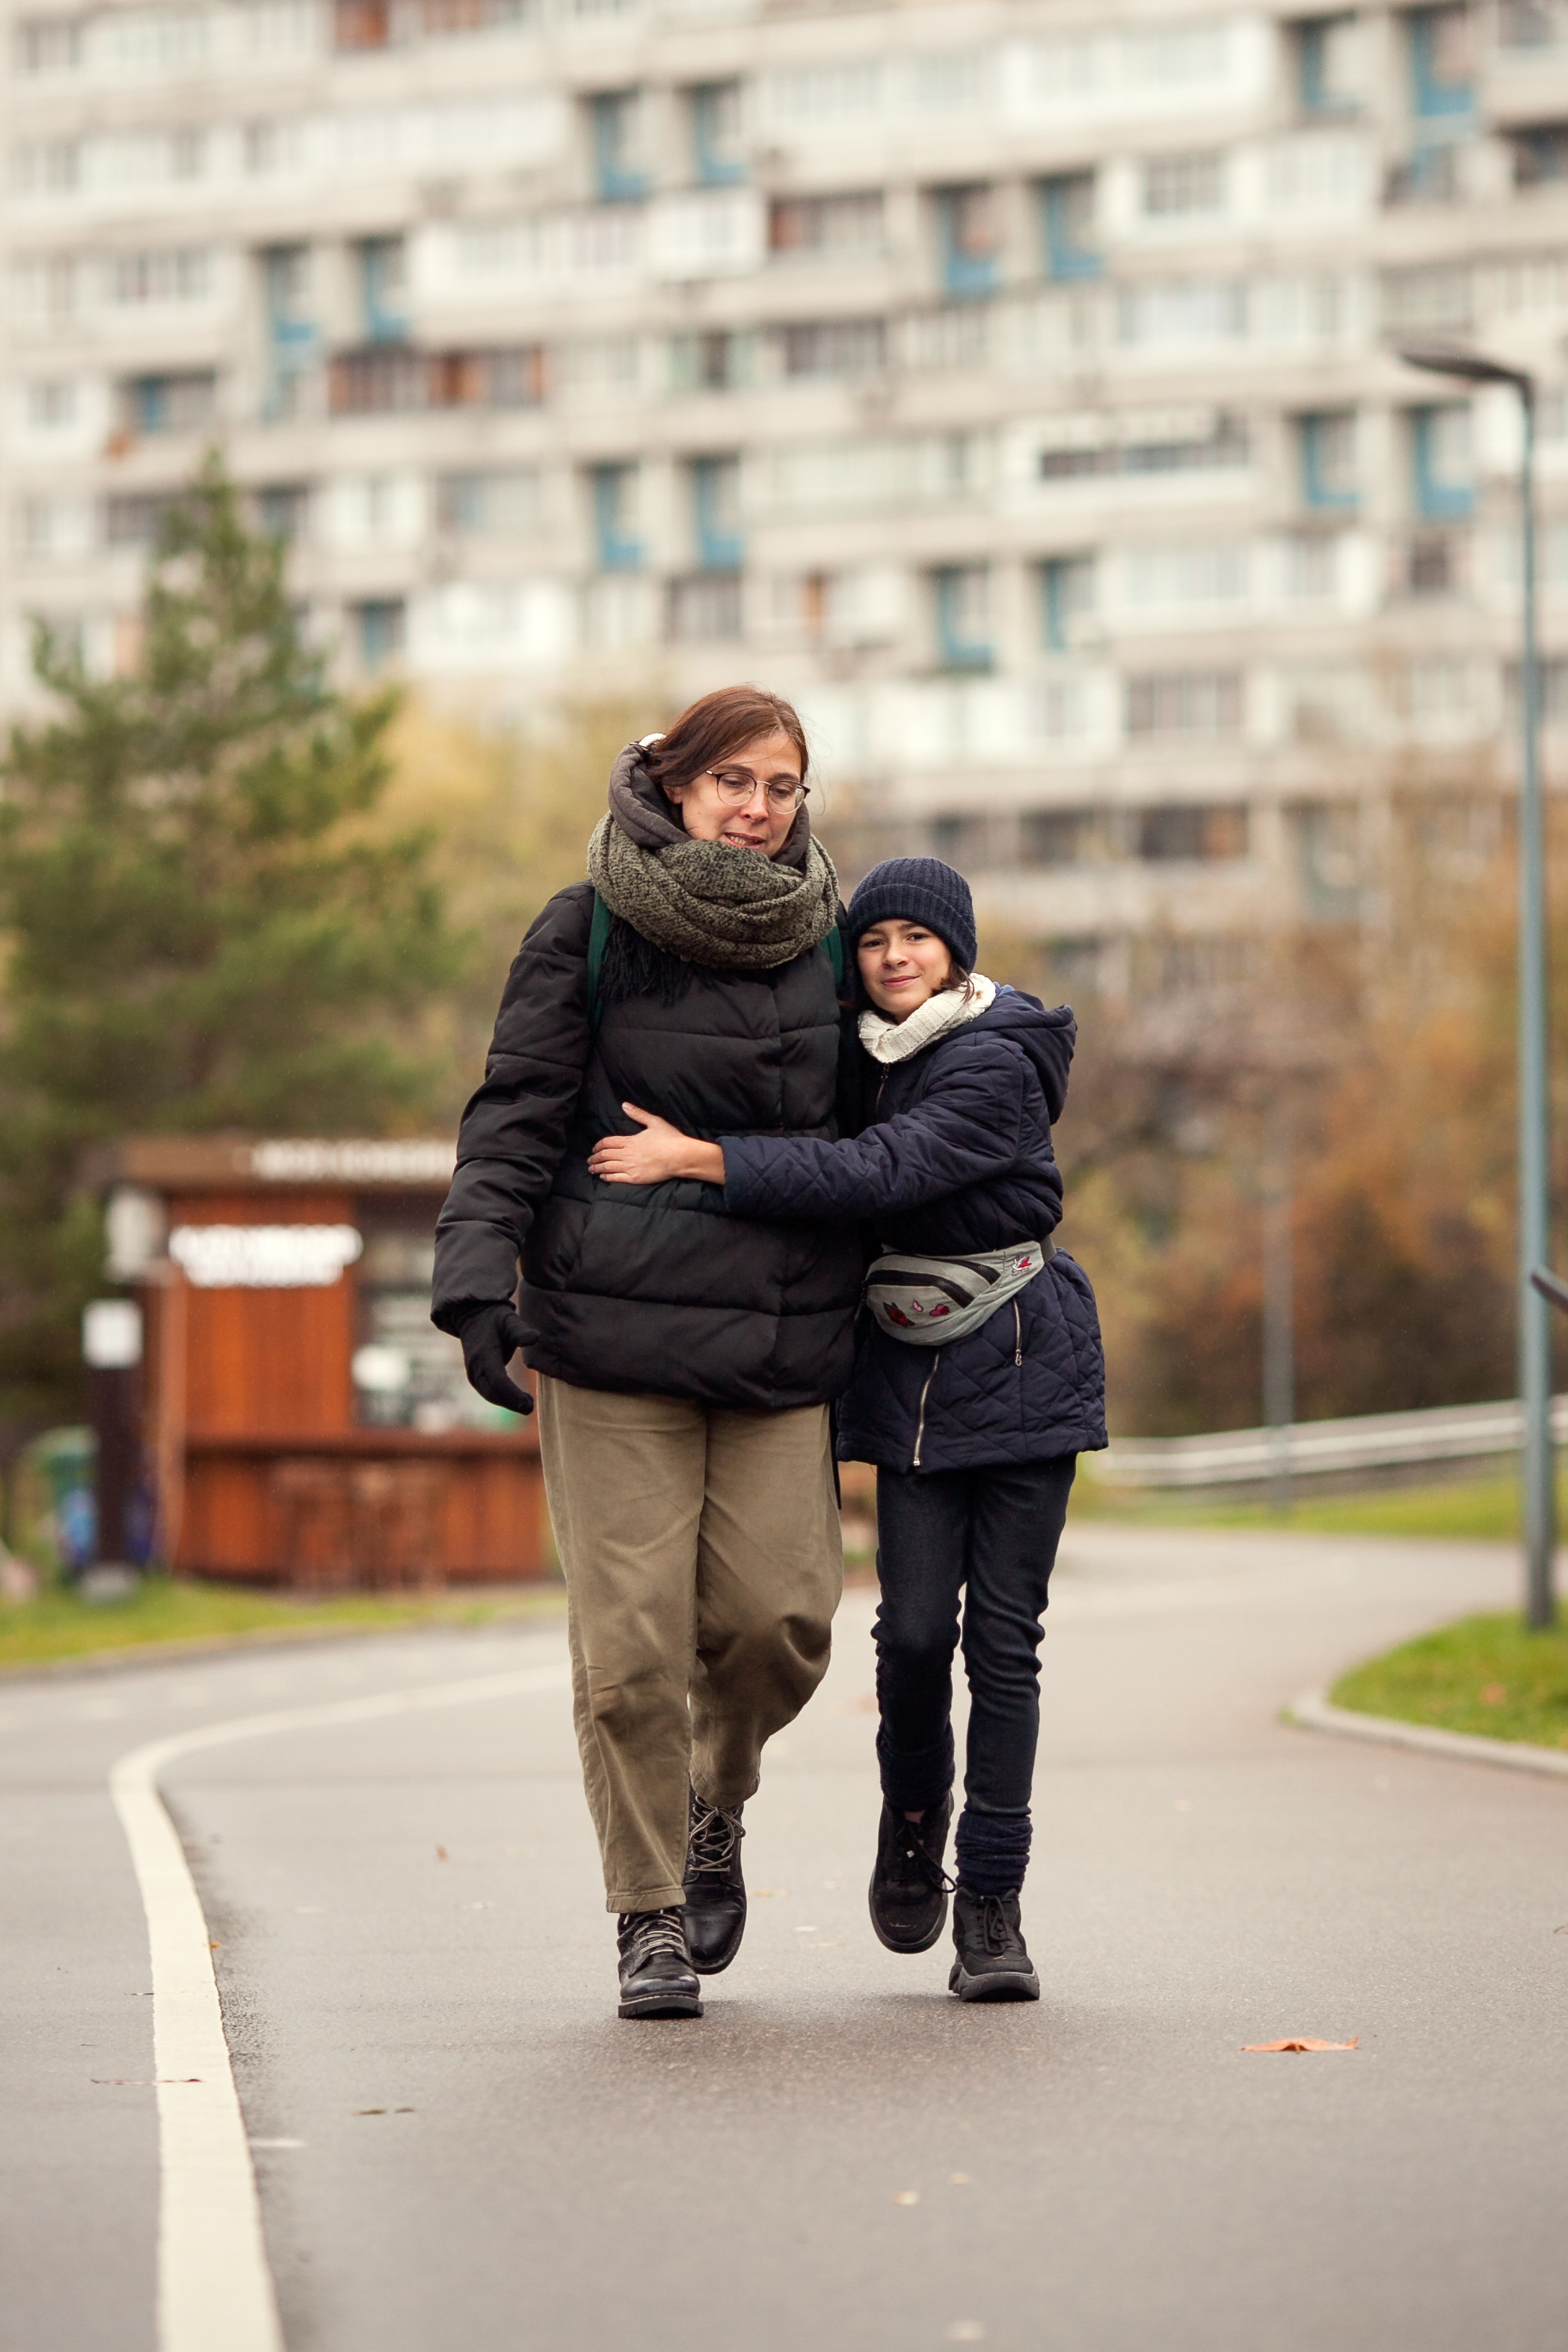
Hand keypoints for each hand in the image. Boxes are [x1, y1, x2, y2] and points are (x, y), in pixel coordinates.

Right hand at [456, 1303, 533, 1414]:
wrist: (472, 1317)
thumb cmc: (495, 1318)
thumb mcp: (509, 1319)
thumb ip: (520, 1330)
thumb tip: (536, 1337)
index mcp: (484, 1354)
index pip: (497, 1379)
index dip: (512, 1394)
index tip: (528, 1402)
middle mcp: (475, 1366)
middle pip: (492, 1392)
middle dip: (511, 1402)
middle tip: (530, 1407)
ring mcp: (472, 1373)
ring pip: (489, 1395)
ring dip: (507, 1403)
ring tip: (527, 1404)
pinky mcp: (474, 1376)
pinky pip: (487, 1392)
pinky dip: (501, 1399)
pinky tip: (516, 1400)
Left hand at [587, 1105, 725, 1186]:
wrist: (680, 1156)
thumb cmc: (670, 1139)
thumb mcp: (654, 1122)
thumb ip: (638, 1114)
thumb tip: (624, 1105)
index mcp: (630, 1140)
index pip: (607, 1142)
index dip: (597, 1146)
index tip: (594, 1148)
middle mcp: (627, 1153)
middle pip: (604, 1155)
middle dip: (594, 1158)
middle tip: (589, 1161)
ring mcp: (630, 1166)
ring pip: (607, 1167)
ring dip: (597, 1168)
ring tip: (592, 1169)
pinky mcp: (635, 1178)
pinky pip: (616, 1178)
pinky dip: (607, 1177)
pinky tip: (603, 1177)